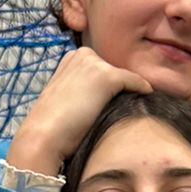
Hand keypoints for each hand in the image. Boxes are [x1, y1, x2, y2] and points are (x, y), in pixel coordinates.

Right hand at [11, 49, 151, 171]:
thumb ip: (81, 89)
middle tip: (124, 104)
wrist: (44, 137)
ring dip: (130, 89)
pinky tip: (146, 97)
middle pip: (113, 69)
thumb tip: (101, 95)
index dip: (107, 85)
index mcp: (70, 58)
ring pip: (123, 76)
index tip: (112, 99)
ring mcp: (94, 64)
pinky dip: (142, 89)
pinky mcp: (107, 77)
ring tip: (134, 105)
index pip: (100, 67)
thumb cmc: (53, 126)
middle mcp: (82, 54)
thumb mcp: (65, 97)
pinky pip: (134, 81)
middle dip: (119, 85)